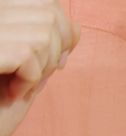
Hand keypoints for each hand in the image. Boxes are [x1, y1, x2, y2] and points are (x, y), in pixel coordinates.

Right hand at [0, 0, 78, 135]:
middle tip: (32, 77)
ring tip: (17, 86)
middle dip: (55, 50)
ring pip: (43, 32)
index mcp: (0, 17)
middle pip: (48, 13)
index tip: (48, 62)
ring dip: (41, 67)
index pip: (45, 3)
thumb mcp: (27, 74)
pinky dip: (29, 79)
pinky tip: (11, 93)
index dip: (61, 31)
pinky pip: (28, 53)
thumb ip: (47, 50)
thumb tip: (76, 29)